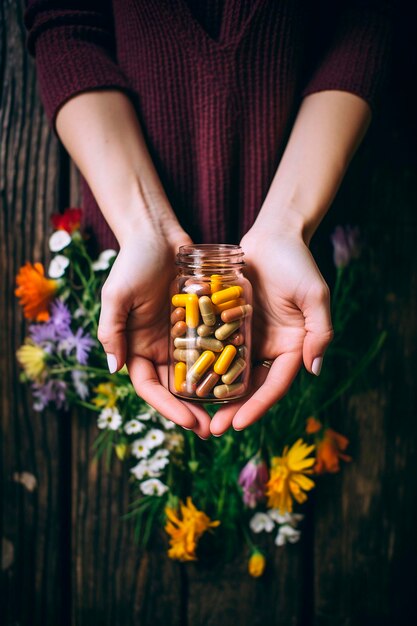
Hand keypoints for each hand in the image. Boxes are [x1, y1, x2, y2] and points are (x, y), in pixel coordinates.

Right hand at [97, 229, 211, 437]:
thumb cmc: (133, 262)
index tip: (188, 422)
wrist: (158, 234)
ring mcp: (181, 335)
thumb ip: (111, 331)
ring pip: (196, 372)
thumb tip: (114, 368)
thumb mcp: (117, 296)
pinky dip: (223, 364)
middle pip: (174, 387)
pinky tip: (240, 379)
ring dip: (210, 394)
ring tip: (229, 413)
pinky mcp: (200, 322)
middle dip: (190, 410)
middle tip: (211, 429)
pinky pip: (213, 347)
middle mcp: (159, 346)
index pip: (150, 386)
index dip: (167, 408)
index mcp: (135, 346)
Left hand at [210, 230, 333, 434]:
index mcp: (294, 346)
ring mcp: (249, 336)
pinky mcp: (229, 322)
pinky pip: (215, 346)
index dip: (258, 406)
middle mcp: (271, 347)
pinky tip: (185, 377)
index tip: (238, 424)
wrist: (273, 236)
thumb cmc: (298, 262)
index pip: (276, 384)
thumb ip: (319, 331)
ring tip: (195, 412)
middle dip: (233, 409)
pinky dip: (204, 363)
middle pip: (251, 385)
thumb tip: (314, 370)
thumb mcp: (315, 295)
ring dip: (214, 393)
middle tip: (213, 429)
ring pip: (230, 371)